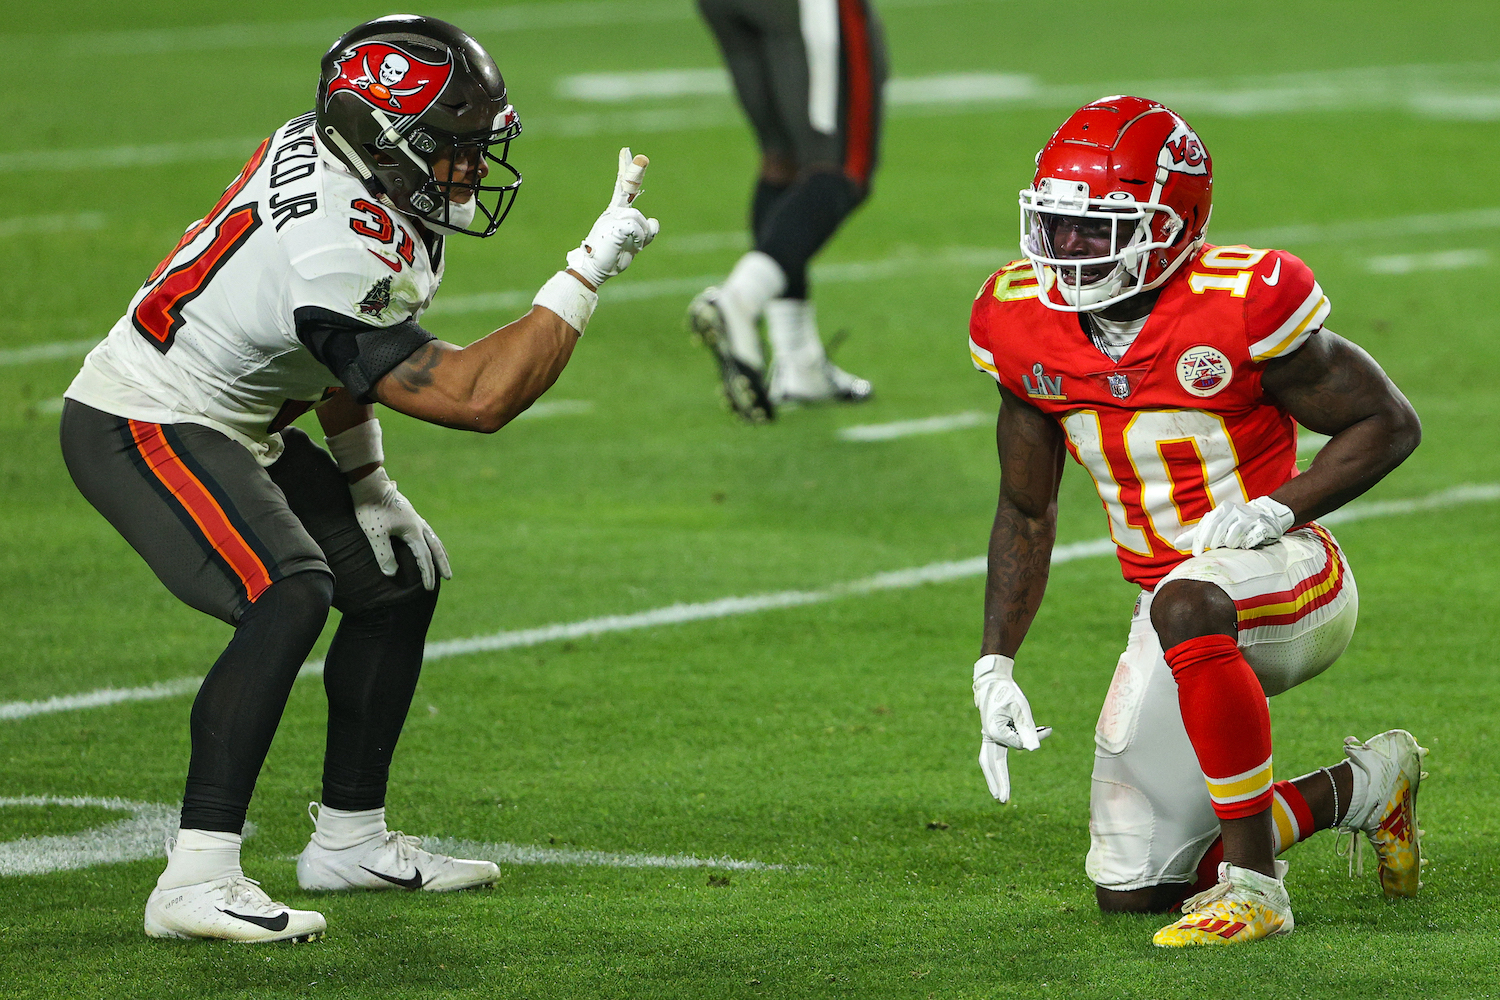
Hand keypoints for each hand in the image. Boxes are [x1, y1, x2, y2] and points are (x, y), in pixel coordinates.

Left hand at [348, 468, 451, 590]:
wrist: (369, 483)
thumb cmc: (370, 508)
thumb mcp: (375, 534)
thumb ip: (384, 554)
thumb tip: (392, 574)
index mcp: (412, 531)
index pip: (423, 557)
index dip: (427, 574)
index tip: (429, 588)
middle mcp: (418, 524)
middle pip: (435, 547)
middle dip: (441, 563)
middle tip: (449, 577)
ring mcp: (414, 517)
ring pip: (432, 537)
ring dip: (439, 550)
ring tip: (443, 558)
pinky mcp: (408, 512)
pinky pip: (425, 529)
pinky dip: (430, 538)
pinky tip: (425, 538)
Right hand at [565, 147, 659, 286]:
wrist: (593, 270)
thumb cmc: (611, 259)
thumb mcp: (633, 244)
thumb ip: (646, 232)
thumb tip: (654, 221)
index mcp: (615, 214)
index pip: (622, 188)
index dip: (626, 170)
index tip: (626, 152)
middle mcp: (612, 212)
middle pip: (626, 188)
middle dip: (634, 171)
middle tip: (642, 156)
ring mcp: (612, 218)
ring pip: (639, 219)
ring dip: (642, 236)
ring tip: (633, 247)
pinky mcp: (613, 225)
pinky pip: (637, 227)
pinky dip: (640, 239)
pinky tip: (633, 248)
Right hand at [973, 654, 1051, 802]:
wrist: (994, 680)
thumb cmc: (1008, 691)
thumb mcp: (1021, 708)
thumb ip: (1027, 729)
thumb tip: (1034, 750)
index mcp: (994, 730)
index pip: (1018, 745)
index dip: (1035, 738)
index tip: (1047, 729)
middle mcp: (989, 735)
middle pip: (991, 763)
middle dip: (997, 782)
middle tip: (1001, 800)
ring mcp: (989, 735)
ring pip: (990, 760)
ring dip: (996, 776)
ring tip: (1000, 794)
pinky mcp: (993, 733)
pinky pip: (997, 751)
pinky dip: (1004, 759)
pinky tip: (1010, 766)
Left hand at [1173, 495, 1294, 555]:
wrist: (1267, 514)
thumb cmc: (1236, 523)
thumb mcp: (1217, 524)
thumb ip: (1198, 533)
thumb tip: (1176, 544)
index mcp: (1223, 508)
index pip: (1207, 524)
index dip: (1200, 540)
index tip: (1196, 554)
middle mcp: (1236, 510)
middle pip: (1219, 527)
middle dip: (1213, 542)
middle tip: (1212, 551)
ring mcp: (1249, 516)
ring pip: (1235, 532)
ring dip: (1229, 543)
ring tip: (1229, 547)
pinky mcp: (1262, 525)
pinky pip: (1251, 537)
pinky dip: (1245, 544)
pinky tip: (1244, 546)